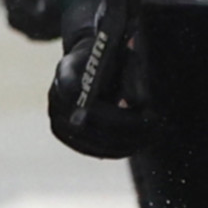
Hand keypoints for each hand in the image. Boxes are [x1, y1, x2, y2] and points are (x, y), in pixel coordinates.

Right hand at [47, 1, 148, 159]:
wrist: (86, 63)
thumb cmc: (111, 58)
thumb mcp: (125, 58)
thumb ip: (132, 77)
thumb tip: (138, 105)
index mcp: (66, 69)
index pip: (74, 89)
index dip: (105, 105)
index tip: (139, 110)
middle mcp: (55, 95)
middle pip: (88, 121)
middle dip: (125, 127)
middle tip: (152, 127)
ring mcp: (56, 117)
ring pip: (92, 140)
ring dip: (124, 142)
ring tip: (149, 138)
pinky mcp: (63, 134)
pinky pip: (90, 149)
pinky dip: (114, 150)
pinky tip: (135, 145)